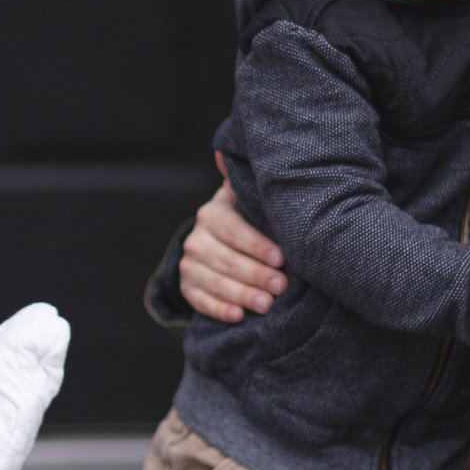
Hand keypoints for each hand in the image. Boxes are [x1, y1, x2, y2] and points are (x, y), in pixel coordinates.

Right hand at [178, 155, 288, 322]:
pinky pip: (200, 302)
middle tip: (282, 286)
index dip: (257, 246)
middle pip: (226, 260)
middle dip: (255, 274)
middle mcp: (196, 238)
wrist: (221, 241)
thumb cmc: (247, 218)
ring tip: (267, 305)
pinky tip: (239, 316)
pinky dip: (219, 309)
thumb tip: (222, 152)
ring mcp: (189, 264)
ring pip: (215, 282)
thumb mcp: (247, 199)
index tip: (281, 259)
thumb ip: (244, 181)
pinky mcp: (188, 287)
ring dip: (242, 295)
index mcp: (213, 214)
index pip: (234, 231)